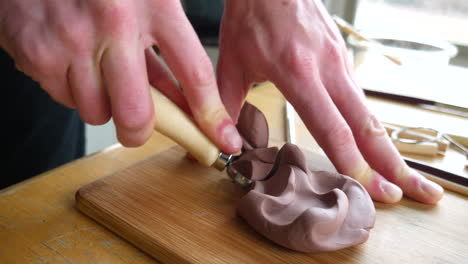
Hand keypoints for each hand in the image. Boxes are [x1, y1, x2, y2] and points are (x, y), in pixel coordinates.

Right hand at [0, 0, 241, 152]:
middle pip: (137, 114)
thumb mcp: (149, 1)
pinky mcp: (39, 53)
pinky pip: (66, 99)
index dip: (212, 116)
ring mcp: (74, 40)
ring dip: (104, 104)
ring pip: (98, 113)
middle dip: (140, 131)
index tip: (224, 139)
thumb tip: (185, 104)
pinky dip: (74, 91)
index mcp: (156, 5)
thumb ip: (167, 48)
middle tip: (138, 126)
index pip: (194, 74)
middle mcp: (115, 23)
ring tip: (100, 73)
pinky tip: (75, 62)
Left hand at [217, 0, 442, 203]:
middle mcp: (328, 68)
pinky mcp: (343, 55)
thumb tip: (228, 144)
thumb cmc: (250, 16)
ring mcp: (340, 60)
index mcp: (297, 72)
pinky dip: (370, 125)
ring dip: (387, 147)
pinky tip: (374, 143)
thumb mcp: (231, 63)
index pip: (332, 129)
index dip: (354, 164)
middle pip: (367, 125)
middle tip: (415, 193)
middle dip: (392, 164)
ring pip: (369, 112)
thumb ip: (226, 107)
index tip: (374, 191)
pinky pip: (359, 96)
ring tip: (402, 175)